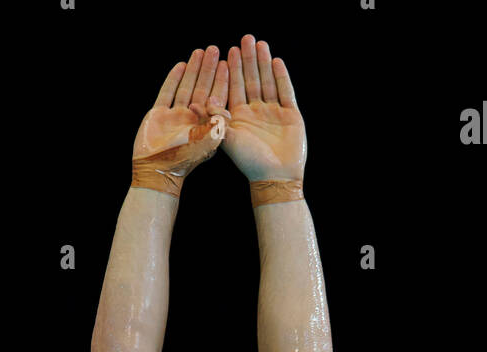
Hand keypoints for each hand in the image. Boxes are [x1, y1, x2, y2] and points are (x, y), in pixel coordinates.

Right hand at [133, 46, 230, 178]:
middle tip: (215, 49)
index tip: (228, 63)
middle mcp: (192, 119)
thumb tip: (221, 100)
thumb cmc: (185, 160)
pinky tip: (181, 65)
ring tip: (199, 51)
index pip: (216, 98)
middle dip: (208, 69)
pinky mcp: (159, 115)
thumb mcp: (208, 140)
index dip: (222, 80)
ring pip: (186, 87)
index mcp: (206, 125)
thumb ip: (218, 121)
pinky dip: (173, 79)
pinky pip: (168, 92)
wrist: (158, 171)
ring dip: (193, 70)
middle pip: (202, 88)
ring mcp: (175, 116)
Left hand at [221, 35, 305, 181]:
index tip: (229, 50)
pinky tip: (276, 61)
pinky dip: (281, 77)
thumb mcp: (227, 140)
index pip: (235, 88)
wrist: (276, 178)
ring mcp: (273, 114)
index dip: (233, 69)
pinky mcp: (290, 116)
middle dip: (248, 60)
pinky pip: (285, 92)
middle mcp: (255, 113)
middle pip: (251, 81)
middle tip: (245, 38)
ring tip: (260, 44)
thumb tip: (196, 102)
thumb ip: (214, 119)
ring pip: (268, 83)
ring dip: (263, 63)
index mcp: (239, 118)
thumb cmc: (249, 163)